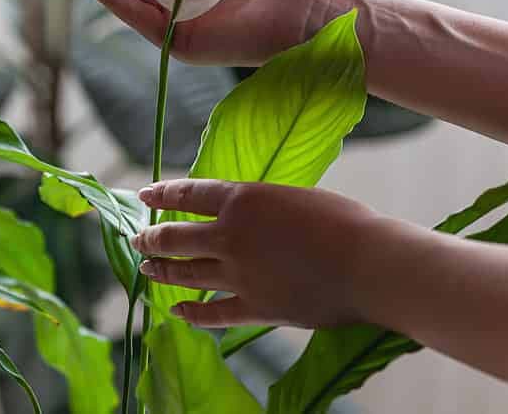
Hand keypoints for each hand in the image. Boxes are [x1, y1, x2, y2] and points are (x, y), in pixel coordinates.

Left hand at [130, 179, 383, 328]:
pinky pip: (213, 313)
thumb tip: (243, 214)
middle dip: (151, 238)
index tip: (144, 196)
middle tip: (138, 240)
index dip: (161, 194)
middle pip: (176, 237)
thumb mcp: (292, 196)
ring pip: (186, 274)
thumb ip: (259, 206)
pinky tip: (177, 312)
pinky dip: (192, 313)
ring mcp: (239, 275)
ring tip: (146, 268)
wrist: (369, 264)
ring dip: (162, 271)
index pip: (187, 194)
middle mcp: (230, 236)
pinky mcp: (255, 307)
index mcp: (241, 199)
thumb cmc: (343, 221)